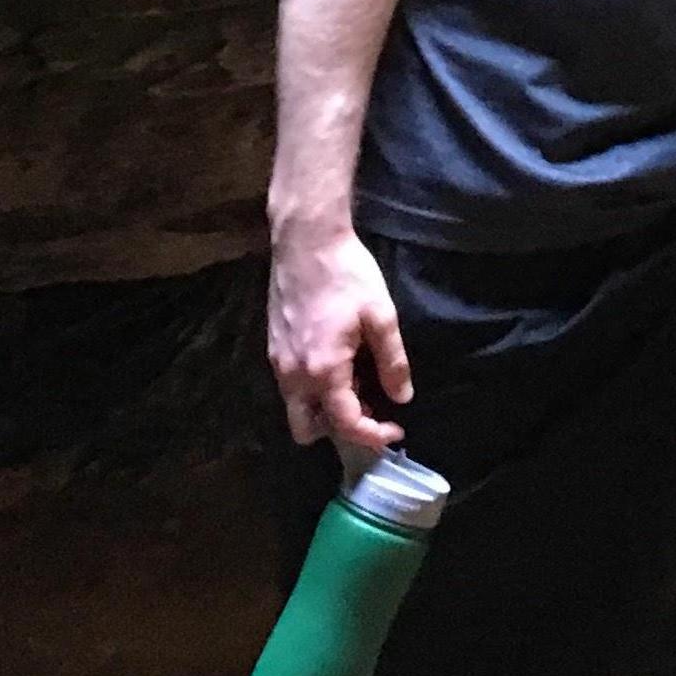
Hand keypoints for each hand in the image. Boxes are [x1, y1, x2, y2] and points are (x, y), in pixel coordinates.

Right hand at [267, 225, 412, 451]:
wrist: (306, 240)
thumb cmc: (347, 274)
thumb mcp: (380, 316)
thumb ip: (392, 361)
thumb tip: (402, 397)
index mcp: (322, 370)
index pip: (345, 424)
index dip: (373, 435)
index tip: (395, 429)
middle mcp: (293, 375)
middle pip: (307, 430)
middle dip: (338, 429)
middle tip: (370, 407)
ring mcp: (278, 362)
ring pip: (296, 409)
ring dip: (325, 409)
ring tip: (357, 383)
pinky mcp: (274, 347)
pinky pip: (291, 387)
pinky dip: (313, 390)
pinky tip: (337, 364)